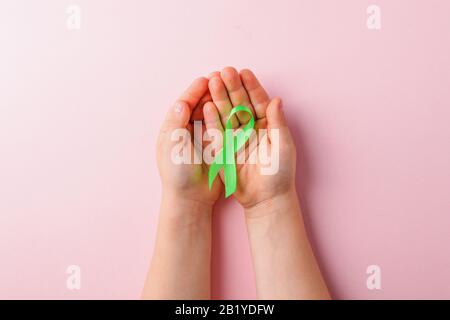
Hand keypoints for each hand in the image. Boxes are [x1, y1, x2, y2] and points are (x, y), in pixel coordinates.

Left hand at [157, 77, 222, 209]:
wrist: (190, 198)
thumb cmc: (177, 173)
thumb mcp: (173, 146)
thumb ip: (176, 124)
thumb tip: (181, 102)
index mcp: (173, 128)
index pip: (184, 103)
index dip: (195, 90)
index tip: (208, 78)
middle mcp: (187, 130)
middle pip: (199, 104)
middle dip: (210, 90)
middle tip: (223, 77)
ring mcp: (201, 138)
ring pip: (211, 113)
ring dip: (219, 99)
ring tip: (231, 86)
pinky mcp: (214, 146)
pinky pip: (220, 126)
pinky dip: (227, 115)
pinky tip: (236, 106)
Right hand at [203, 67, 296, 212]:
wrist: (265, 198)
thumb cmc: (280, 173)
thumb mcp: (283, 145)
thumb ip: (278, 122)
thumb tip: (277, 99)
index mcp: (267, 125)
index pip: (258, 101)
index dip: (251, 87)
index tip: (244, 72)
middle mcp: (251, 128)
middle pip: (240, 104)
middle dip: (232, 87)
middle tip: (225, 71)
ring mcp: (236, 138)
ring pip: (227, 114)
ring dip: (220, 98)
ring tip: (213, 81)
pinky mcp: (224, 149)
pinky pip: (217, 132)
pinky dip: (212, 119)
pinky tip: (207, 105)